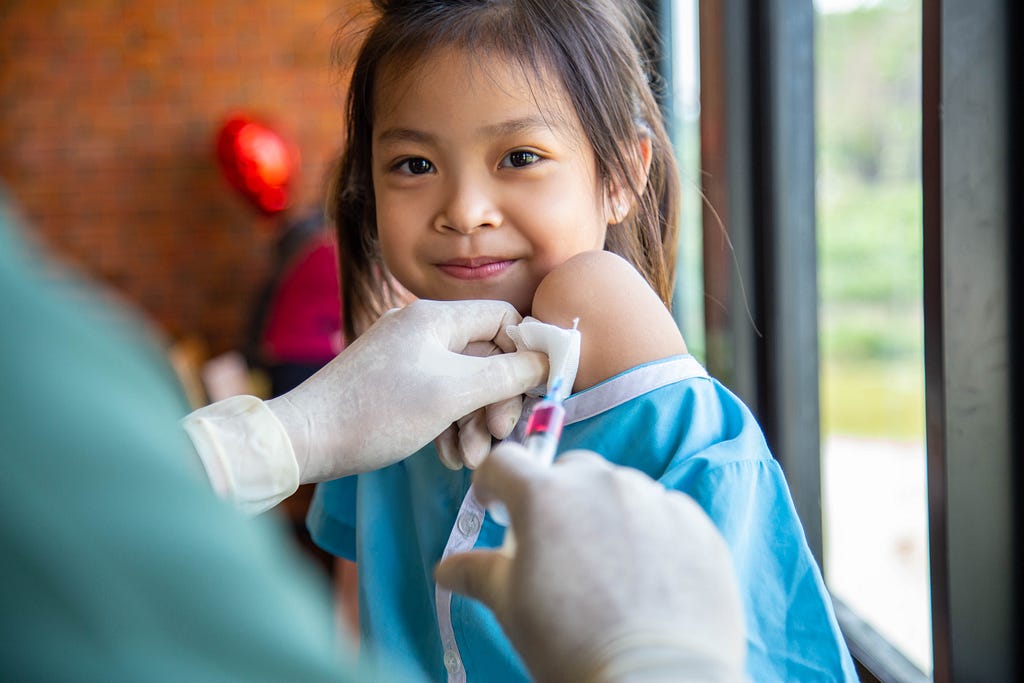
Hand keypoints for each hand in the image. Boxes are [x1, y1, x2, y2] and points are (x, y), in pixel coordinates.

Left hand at [266, 300, 547, 482]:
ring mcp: (407, 357)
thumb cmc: (380, 412)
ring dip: (476, 421)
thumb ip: (507, 374)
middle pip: (487, 356)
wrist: (306, 439)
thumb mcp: (453, 393)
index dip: (527, 352)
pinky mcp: (395, 384)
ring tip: (471, 459)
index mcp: (436, 318)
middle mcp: (423, 329)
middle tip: (500, 437)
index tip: (536, 392)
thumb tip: (546, 361)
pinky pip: (440, 397)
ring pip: (465, 383)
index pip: (504, 318)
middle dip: (498, 400)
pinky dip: (451, 424)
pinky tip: (450, 455)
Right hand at [435, 444, 745, 682]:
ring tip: (605, 567)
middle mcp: (602, 483)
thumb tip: (447, 568)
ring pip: (619, 490)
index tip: (495, 507)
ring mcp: (654, 500)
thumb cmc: (572, 645)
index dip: (493, 484)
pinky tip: (646, 576)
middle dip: (554, 499)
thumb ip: (478, 573)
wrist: (655, 681)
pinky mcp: (695, 524)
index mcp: (545, 496)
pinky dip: (650, 532)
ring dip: (604, 514)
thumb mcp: (511, 607)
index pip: (506, 462)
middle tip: (554, 546)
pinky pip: (664, 513)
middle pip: (567, 472)